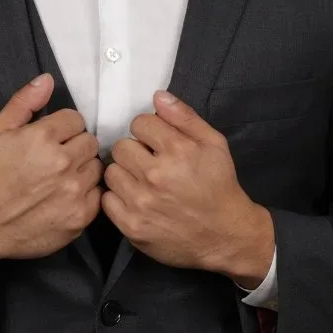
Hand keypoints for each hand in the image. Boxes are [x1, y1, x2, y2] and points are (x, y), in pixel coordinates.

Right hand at [0, 74, 104, 264]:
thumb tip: (47, 79)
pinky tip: (66, 196)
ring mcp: (73, 192)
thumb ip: (24, 101)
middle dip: (75, 146)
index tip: (51, 139)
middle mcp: (62, 163)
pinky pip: (98, 194)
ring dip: (82, 169)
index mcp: (43, 138)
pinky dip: (85, 194)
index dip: (63, 128)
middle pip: (90, 142)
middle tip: (56, 159)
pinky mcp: (80, 217)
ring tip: (61, 178)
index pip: (76, 120)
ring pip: (96, 167)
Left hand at [101, 91, 262, 273]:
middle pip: (121, 146)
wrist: (226, 236)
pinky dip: (119, 198)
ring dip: (125, 174)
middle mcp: (156, 175)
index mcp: (177, 151)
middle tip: (150, 163)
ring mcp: (142, 203)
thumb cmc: (219, 185)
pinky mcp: (132, 226)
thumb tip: (157, 96)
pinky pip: (107, 200)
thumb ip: (184, 117)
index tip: (158, 144)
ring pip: (111, 172)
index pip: (139, 123)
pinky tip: (137, 200)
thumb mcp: (214, 143)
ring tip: (143, 182)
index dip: (149, 131)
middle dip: (135, 151)